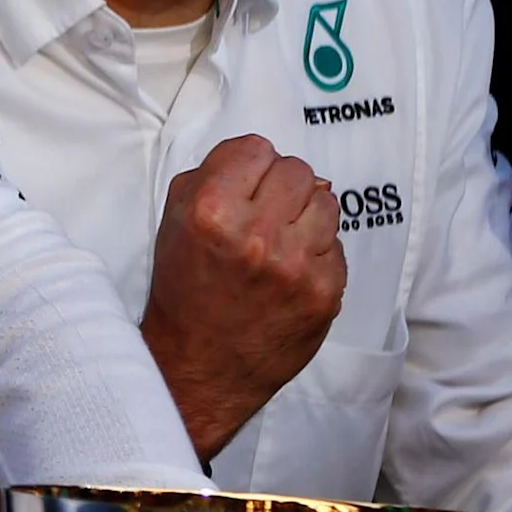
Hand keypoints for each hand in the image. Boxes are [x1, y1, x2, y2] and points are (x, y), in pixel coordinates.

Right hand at [139, 133, 347, 457]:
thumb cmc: (186, 290)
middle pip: (298, 170)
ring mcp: (296, 265)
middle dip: (281, 186)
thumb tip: (262, 158)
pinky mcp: (325, 292)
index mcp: (211, 210)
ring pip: (327, 202)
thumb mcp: (174, 221)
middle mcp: (257, 234)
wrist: (201, 363)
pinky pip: (336, 245)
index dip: (249, 164)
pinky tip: (291, 270)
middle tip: (265, 211)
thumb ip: (211, 176)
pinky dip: (316, 252)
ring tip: (282, 239)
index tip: (245, 183)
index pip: (257, 148)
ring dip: (305, 215)